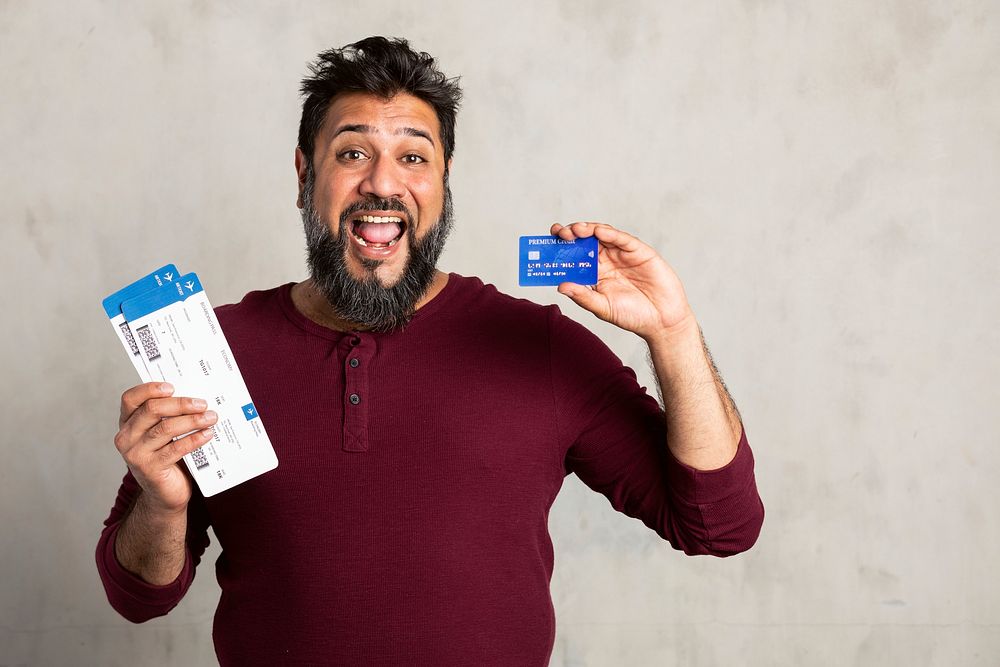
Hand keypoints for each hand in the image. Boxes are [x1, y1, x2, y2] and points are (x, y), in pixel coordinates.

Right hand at [113, 383, 216, 513]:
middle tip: (203, 403)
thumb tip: (196, 396)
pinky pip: (175, 449)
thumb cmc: (167, 458)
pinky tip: (208, 434)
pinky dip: (194, 439)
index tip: (172, 387)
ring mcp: (136, 454)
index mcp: (127, 423)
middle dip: (180, 404)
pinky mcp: (150, 469)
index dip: (149, 389)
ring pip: (165, 428)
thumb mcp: (163, 435)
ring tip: (211, 417)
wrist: (164, 495)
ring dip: (192, 420)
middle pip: (151, 410)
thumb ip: (169, 416)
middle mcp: (126, 437)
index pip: (130, 399)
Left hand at [550, 222, 695, 340]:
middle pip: (586, 241)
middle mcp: (607, 261)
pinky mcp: (640, 252)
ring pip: (603, 235)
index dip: (563, 246)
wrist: (662, 321)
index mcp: (596, 273)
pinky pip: (623, 240)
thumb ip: (583, 296)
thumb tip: (560, 286)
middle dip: (572, 234)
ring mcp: (623, 255)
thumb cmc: (632, 316)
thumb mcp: (603, 308)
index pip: (575, 255)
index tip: (550, 239)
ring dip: (588, 230)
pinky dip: (611, 234)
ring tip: (575, 230)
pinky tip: (599, 232)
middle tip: (560, 233)